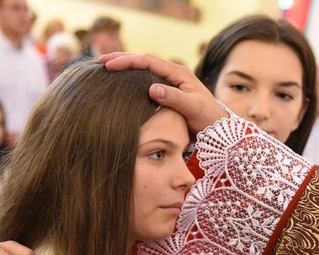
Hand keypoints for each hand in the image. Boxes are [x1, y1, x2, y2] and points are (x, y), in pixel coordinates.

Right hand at [100, 52, 228, 133]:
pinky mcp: (167, 92)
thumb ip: (175, 98)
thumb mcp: (193, 109)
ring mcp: (169, 82)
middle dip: (121, 59)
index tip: (110, 65)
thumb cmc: (208, 119)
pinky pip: (145, 81)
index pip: (148, 61)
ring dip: (124, 67)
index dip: (128, 61)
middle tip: (100, 61)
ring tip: (104, 69)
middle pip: (143, 61)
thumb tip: (152, 88)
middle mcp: (173, 74)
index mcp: (178, 73)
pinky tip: (118, 84)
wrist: (219, 129)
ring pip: (143, 70)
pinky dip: (131, 80)